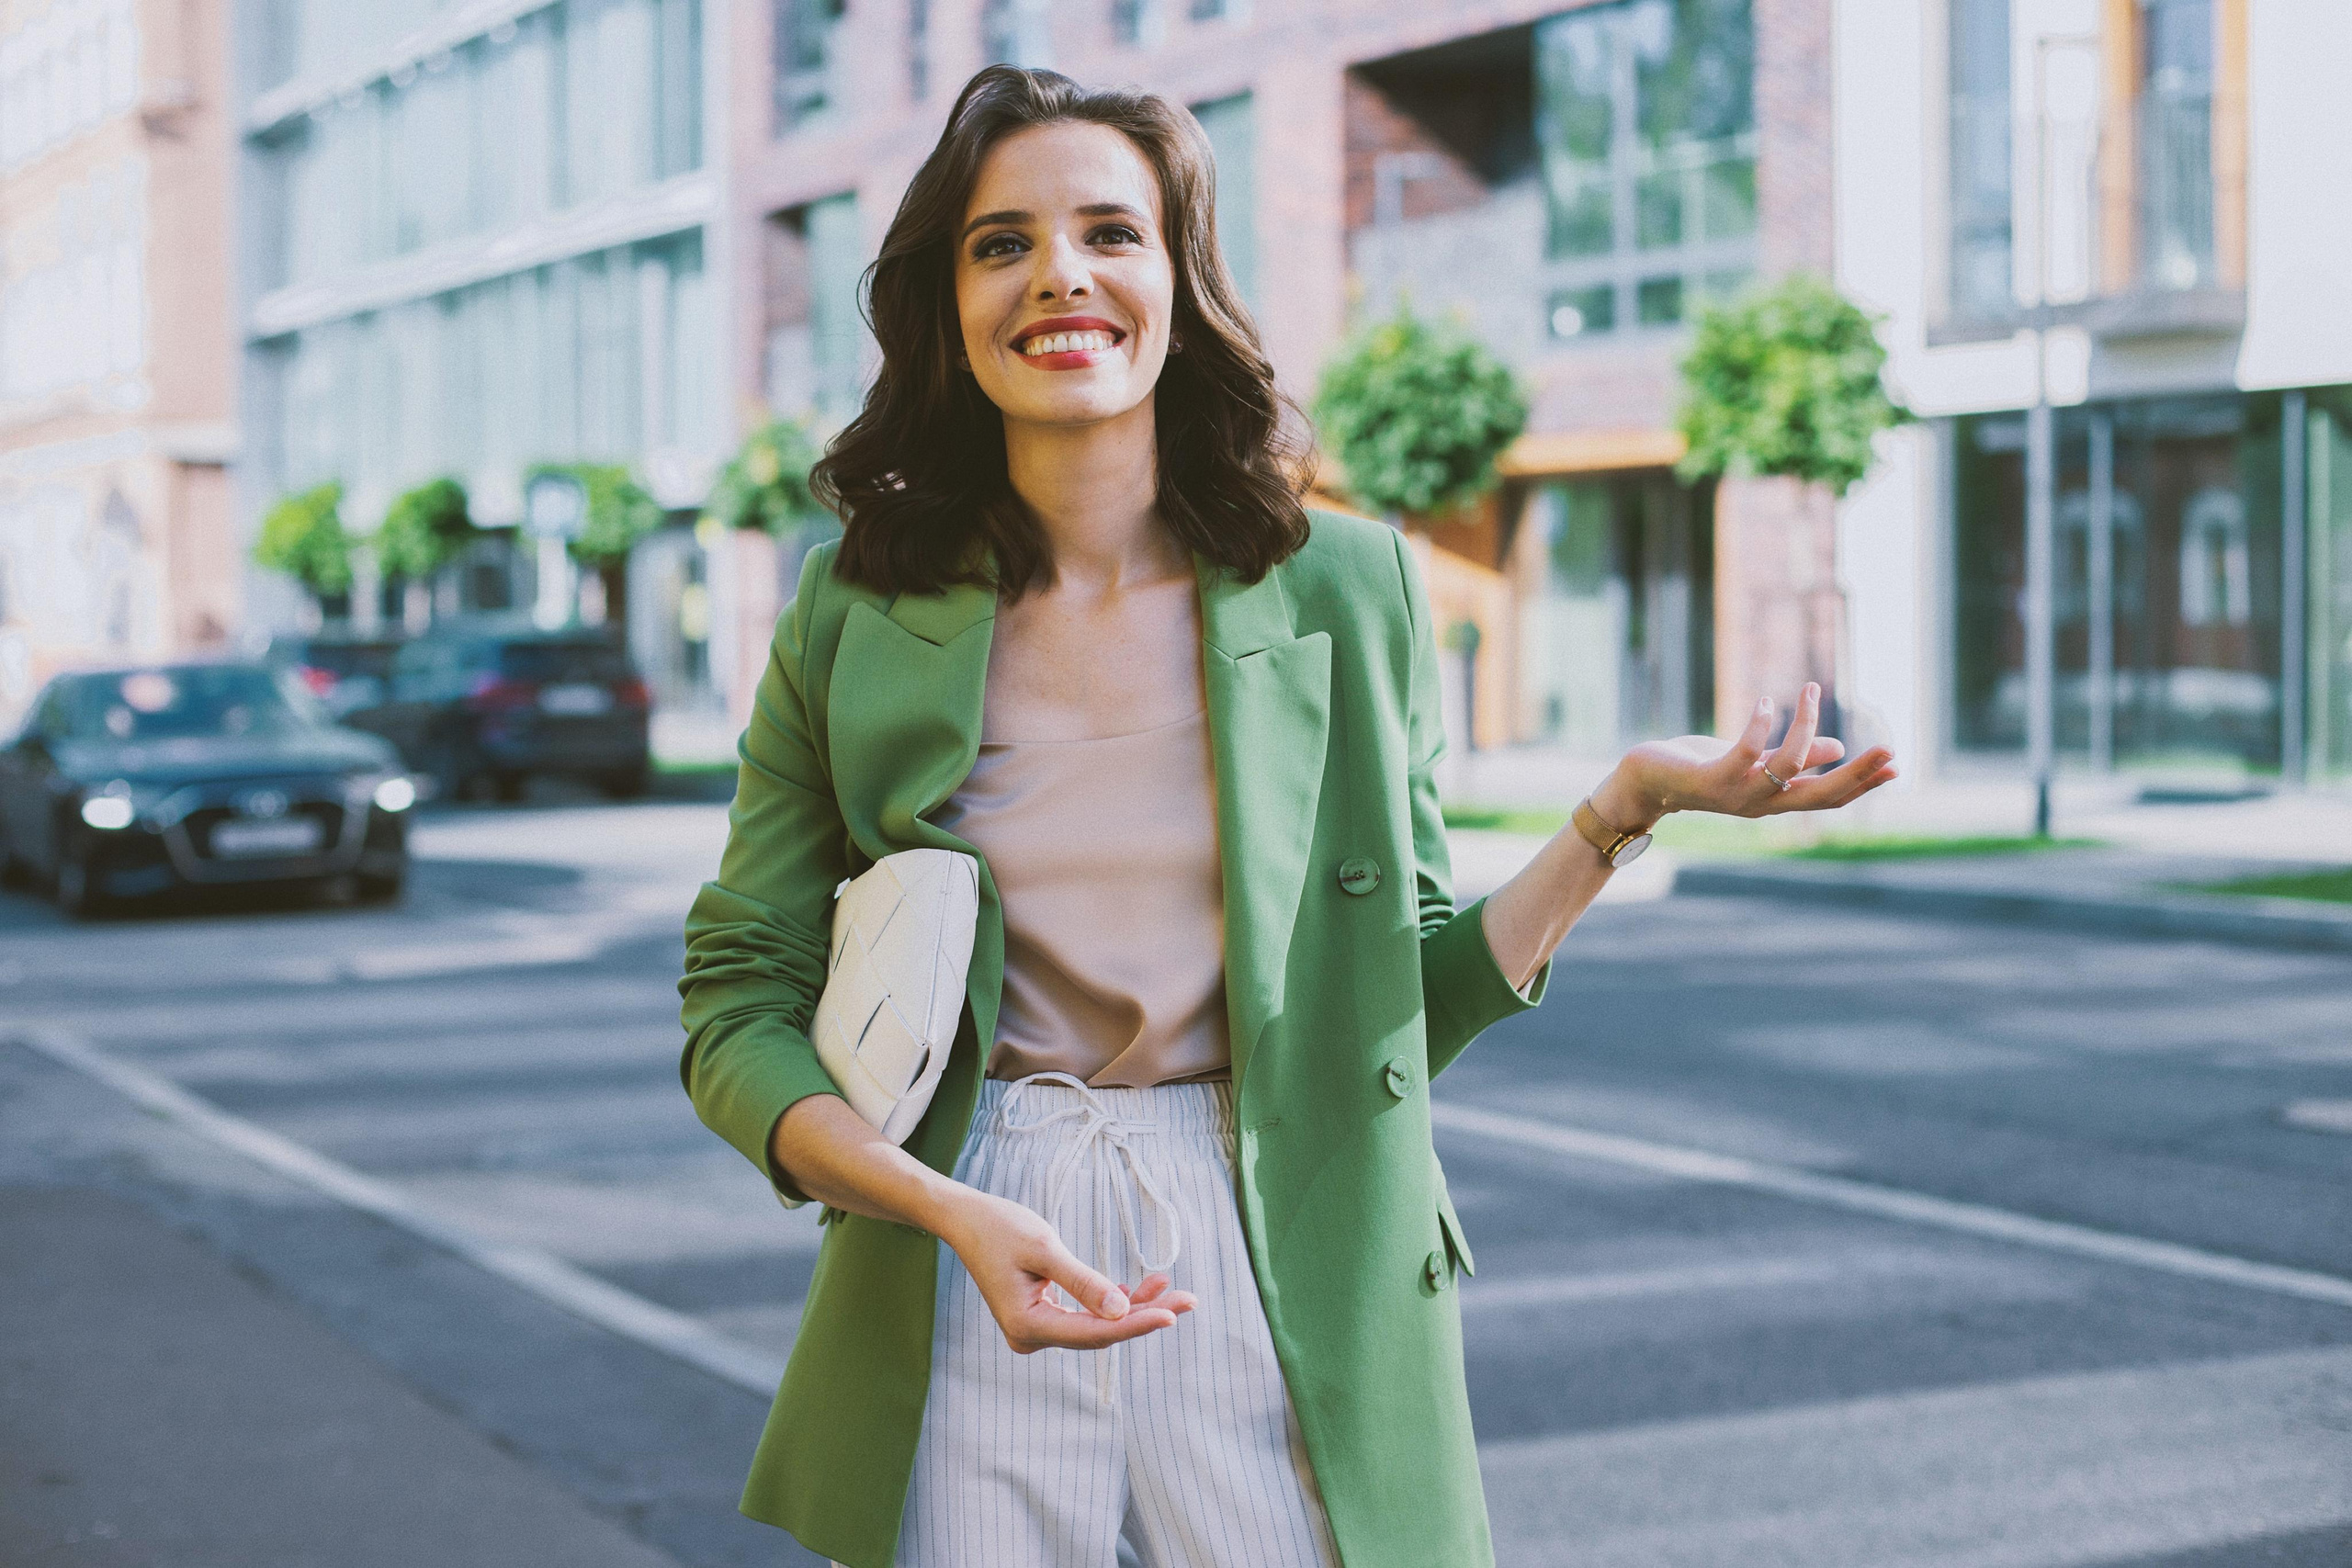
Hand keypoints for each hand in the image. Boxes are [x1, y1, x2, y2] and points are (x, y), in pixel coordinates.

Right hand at [939, 1190, 1195, 1353]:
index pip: (1095, 1332)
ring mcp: (1036, 1330)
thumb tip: (1121, 1311)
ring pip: (1096, 1324)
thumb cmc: (1001, 1227)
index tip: (1173, 1314)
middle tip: (1189, 1300)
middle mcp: (1032, 1337)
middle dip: (1145, 1315)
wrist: (967, 1220)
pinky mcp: (1042, 1317)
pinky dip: (1112, 1302)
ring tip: (1171, 1288)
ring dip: (1133, 1308)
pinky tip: (1140, 1289)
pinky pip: (1085, 1315)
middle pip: (1101, 1332)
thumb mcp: (1045, 1249)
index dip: (1137, 1324)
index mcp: (1028, 1326)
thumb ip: (1083, 1281)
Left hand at [1600, 682, 1897, 823]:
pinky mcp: (1711, 778)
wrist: (1648, 780)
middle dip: (1857, 772)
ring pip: (1788, 765)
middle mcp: (1761, 803)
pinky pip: (1746, 752)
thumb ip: (1795, 759)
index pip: (1828, 797)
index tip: (1895, 766)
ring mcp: (1737, 794)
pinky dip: (1759, 725)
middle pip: (1820, 794)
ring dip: (1805, 726)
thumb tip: (1837, 748)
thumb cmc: (1703, 768)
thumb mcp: (1755, 762)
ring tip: (1810, 690)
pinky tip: (1765, 702)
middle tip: (1890, 748)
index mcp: (1776, 799)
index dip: (1862, 783)